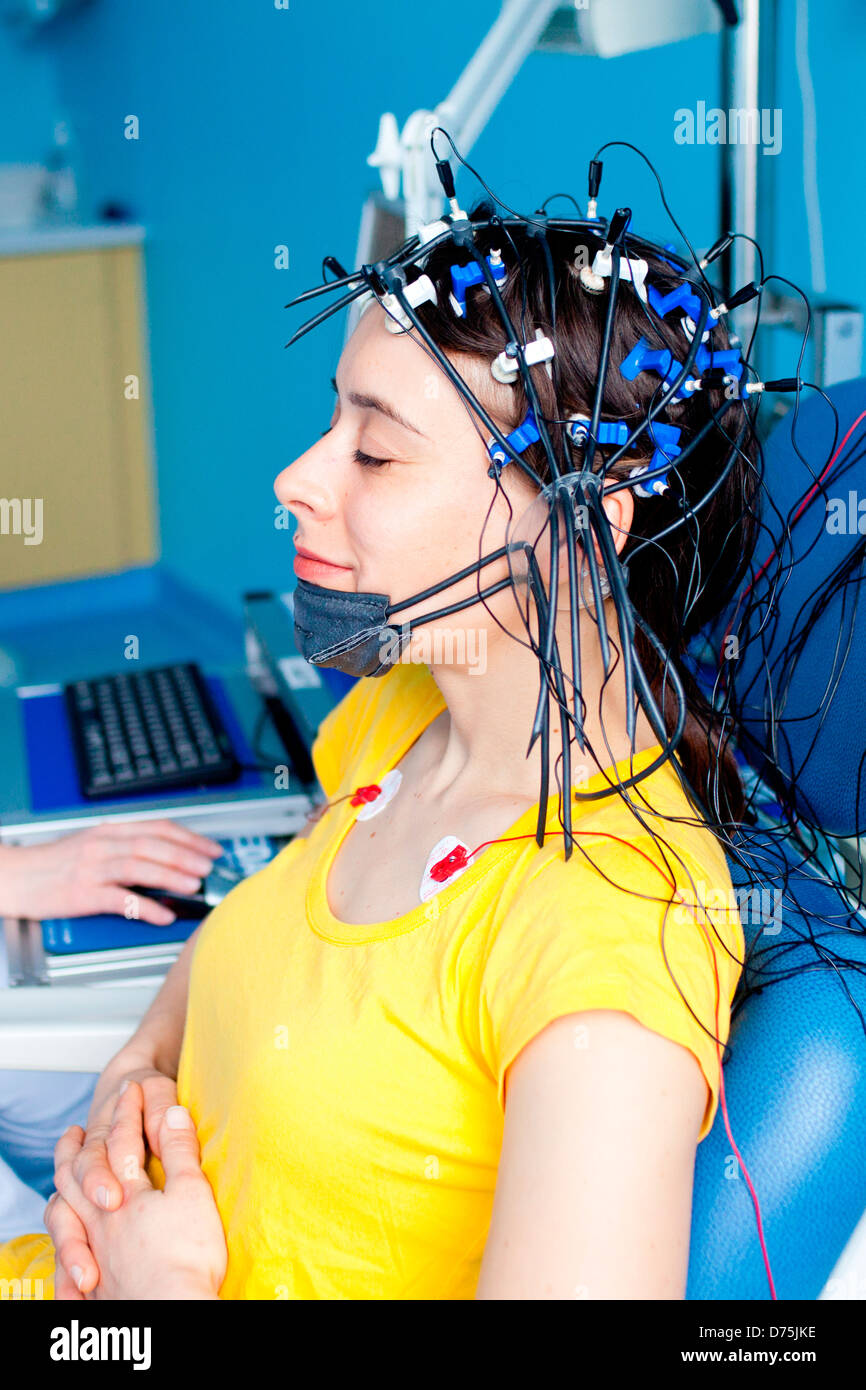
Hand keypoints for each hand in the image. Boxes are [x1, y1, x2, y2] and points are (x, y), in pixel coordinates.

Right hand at [0, 819, 221, 923]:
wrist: (14, 877)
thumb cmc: (53, 864)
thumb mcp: (92, 844)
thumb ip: (126, 847)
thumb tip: (165, 857)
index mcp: (108, 831)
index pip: (157, 828)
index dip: (188, 837)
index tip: (210, 848)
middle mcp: (102, 845)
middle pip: (152, 844)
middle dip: (186, 855)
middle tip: (209, 866)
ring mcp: (91, 869)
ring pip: (139, 866)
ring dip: (171, 875)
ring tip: (194, 886)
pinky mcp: (81, 894)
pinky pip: (119, 899)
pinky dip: (145, 907)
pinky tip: (163, 915)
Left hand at [49, 1082, 226, 1299]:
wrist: (174, 1311)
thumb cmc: (186, 1255)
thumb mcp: (192, 1192)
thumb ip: (178, 1150)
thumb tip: (171, 1111)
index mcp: (125, 1194)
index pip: (122, 1141)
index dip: (128, 1111)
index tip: (132, 1087)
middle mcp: (100, 1221)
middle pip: (76, 1176)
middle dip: (74, 1148)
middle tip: (72, 1132)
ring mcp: (95, 1252)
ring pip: (63, 1215)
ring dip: (61, 1190)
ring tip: (63, 1179)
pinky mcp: (96, 1285)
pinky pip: (66, 1255)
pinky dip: (63, 1241)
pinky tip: (69, 1245)